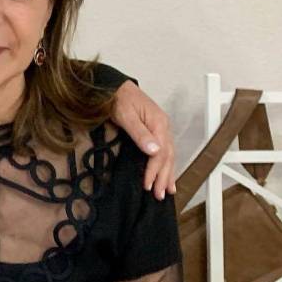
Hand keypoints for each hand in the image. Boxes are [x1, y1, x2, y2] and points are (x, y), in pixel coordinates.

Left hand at [110, 81, 176, 199]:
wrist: (113, 86)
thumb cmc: (117, 99)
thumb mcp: (126, 115)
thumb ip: (140, 133)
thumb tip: (155, 151)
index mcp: (159, 123)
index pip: (160, 153)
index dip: (154, 171)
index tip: (148, 185)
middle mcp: (163, 126)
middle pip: (167, 156)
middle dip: (163, 177)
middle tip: (159, 195)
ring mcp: (160, 128)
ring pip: (168, 155)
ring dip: (168, 173)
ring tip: (168, 190)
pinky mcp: (154, 129)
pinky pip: (164, 150)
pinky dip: (165, 164)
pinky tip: (166, 173)